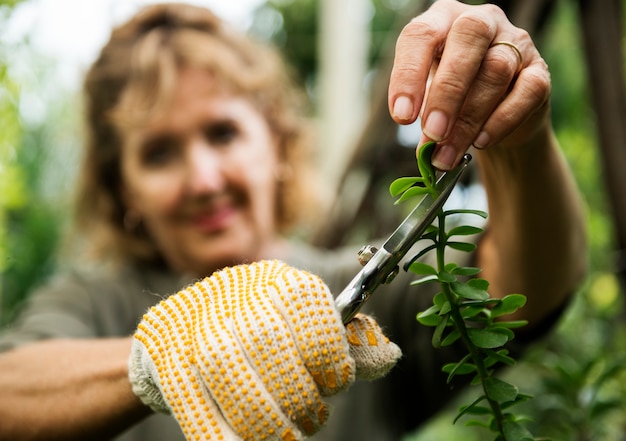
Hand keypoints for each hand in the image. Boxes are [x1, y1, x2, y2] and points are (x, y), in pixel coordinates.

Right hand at [129, 260, 400, 440]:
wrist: (179, 333)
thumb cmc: (256, 333)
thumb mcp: (302, 328)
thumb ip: (343, 343)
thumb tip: (389, 354)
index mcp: (279, 281)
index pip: (313, 316)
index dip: (330, 360)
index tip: (332, 385)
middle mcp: (236, 294)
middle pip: (271, 348)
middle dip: (297, 398)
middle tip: (309, 421)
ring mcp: (196, 325)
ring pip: (231, 374)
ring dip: (263, 421)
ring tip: (283, 437)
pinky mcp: (167, 358)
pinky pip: (194, 403)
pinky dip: (219, 434)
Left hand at [388, 0, 550, 169]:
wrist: (497, 117)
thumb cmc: (454, 100)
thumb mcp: (430, 99)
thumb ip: (425, 114)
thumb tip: (427, 147)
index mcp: (443, 19)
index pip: (422, 34)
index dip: (409, 75)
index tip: (402, 116)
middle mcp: (481, 21)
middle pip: (468, 39)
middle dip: (446, 92)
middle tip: (433, 134)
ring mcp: (516, 41)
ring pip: (496, 70)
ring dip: (469, 119)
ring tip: (448, 153)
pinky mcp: (540, 70)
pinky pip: (527, 90)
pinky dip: (501, 121)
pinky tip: (482, 141)